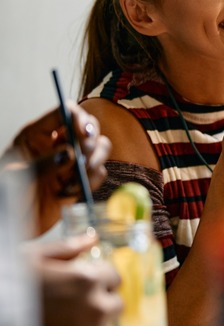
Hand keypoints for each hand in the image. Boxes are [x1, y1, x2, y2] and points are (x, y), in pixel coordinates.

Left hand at [2, 103, 110, 233]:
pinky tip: (71, 193)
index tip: (84, 135)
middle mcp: (57, 144)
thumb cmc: (5, 198)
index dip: (78, 118)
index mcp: (37, 135)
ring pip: (100, 147)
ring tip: (76, 180)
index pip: (64, 112)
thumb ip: (43, 164)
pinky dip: (92, 182)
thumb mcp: (17, 179)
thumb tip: (70, 154)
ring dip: (95, 161)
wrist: (11, 226)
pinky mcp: (81, 180)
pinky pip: (99, 172)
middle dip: (91, 140)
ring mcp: (71, 162)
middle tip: (85, 156)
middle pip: (88, 125)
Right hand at [27, 235, 122, 325]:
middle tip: (79, 296)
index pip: (114, 276)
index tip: (86, 277)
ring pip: (104, 320)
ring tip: (69, 309)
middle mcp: (93, 305)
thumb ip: (69, 247)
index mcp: (87, 279)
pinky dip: (83, 325)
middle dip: (101, 298)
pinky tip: (64, 319)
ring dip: (93, 315)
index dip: (99, 275)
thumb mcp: (35, 256)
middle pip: (115, 303)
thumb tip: (92, 239)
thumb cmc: (10, 280)